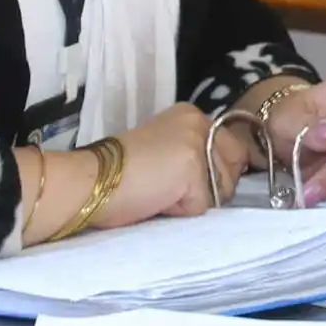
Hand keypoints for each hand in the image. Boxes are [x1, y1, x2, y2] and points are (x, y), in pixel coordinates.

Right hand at [15, 102, 234, 244]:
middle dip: (211, 187)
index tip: (180, 179)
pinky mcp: (193, 167)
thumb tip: (222, 180)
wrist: (90, 180)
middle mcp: (200, 122)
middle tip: (170, 186)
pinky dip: (181, 210)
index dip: (214, 174)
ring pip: (223, 190)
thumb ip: (195, 155)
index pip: (233, 150)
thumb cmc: (121, 174)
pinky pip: (202, 206)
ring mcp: (198, 143)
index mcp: (193, 115)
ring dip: (195, 200)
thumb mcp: (166, 153)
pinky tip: (157, 197)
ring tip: (161, 191)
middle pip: (235, 169)